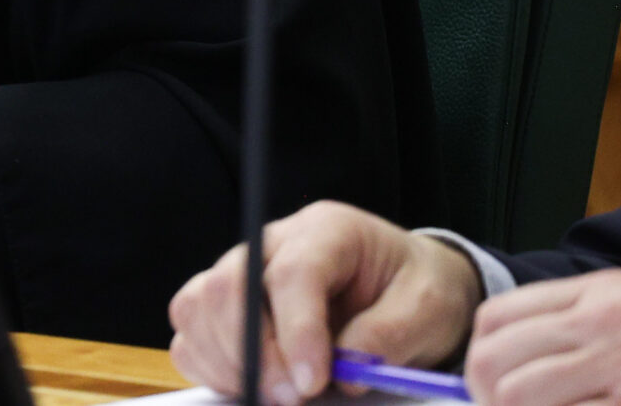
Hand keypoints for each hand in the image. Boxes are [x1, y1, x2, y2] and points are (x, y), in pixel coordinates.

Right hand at [169, 201, 480, 404]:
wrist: (405, 285)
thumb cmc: (416, 290)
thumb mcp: (429, 308)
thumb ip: (390, 336)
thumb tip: (347, 371)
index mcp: (327, 231)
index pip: (293, 272)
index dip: (297, 330)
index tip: (313, 382)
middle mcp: (274, 243)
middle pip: (230, 284)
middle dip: (254, 351)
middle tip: (291, 398)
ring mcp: (243, 269)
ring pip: (199, 305)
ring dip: (228, 361)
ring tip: (275, 395)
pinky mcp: (227, 302)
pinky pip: (191, 329)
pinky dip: (209, 364)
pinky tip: (248, 385)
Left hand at [464, 271, 620, 405]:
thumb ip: (576, 312)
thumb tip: (521, 344)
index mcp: (592, 294)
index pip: (496, 317)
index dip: (477, 355)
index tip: (482, 380)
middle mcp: (597, 326)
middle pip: (497, 361)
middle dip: (485, 394)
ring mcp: (620, 371)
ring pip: (523, 396)